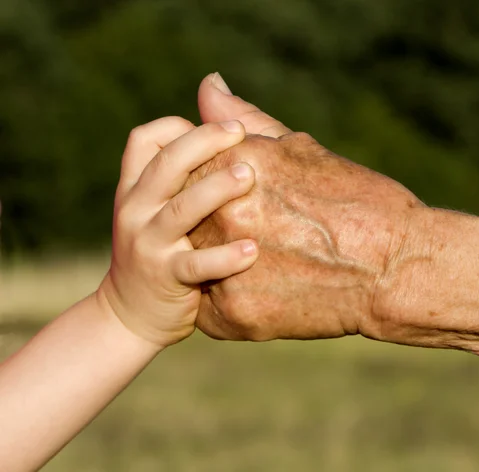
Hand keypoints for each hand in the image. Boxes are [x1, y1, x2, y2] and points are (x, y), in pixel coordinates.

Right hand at [97, 117, 258, 347]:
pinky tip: (253, 250)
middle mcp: (136, 209)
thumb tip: (212, 105)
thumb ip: (181, 172)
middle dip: (204, 142)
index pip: (145, 140)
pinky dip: (225, 256)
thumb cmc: (159, 251)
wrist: (130, 315)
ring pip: (182, 209)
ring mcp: (148, 243)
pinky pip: (196, 264)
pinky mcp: (166, 277)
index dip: (180, 127)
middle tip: (241, 132)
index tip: (223, 127)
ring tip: (249, 177)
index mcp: (136, 188)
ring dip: (216, 189)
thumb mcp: (157, 208)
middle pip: (166, 164)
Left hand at [187, 74, 424, 340]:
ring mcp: (223, 266)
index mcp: (229, 165)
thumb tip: (207, 84)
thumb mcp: (300, 149)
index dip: (212, 190)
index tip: (248, 203)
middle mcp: (217, 213)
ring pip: (194, 268)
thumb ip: (244, 120)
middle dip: (213, 229)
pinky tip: (270, 293)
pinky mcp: (235, 315)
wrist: (397, 268)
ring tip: (268, 267)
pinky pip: (211, 310)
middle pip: (185, 222)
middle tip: (262, 238)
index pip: (183, 174)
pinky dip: (233, 303)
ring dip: (218, 267)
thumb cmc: (357, 200)